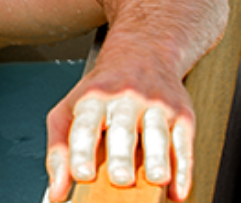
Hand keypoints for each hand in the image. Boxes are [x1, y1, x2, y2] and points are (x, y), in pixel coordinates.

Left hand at [43, 68, 194, 201]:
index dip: (82, 151)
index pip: (85, 126)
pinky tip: (177, 191)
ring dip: (157, 159)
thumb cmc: (101, 90)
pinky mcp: (182, 115)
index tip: (81, 174)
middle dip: (121, 156)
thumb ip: (59, 151)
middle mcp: (124, 100)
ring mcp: (156, 105)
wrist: (143, 53)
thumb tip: (57, 193)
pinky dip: (183, 170)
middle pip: (123, 130)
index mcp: (92, 99)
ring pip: (157, 134)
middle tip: (120, 179)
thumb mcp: (69, 110)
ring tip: (154, 180)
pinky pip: (184, 144)